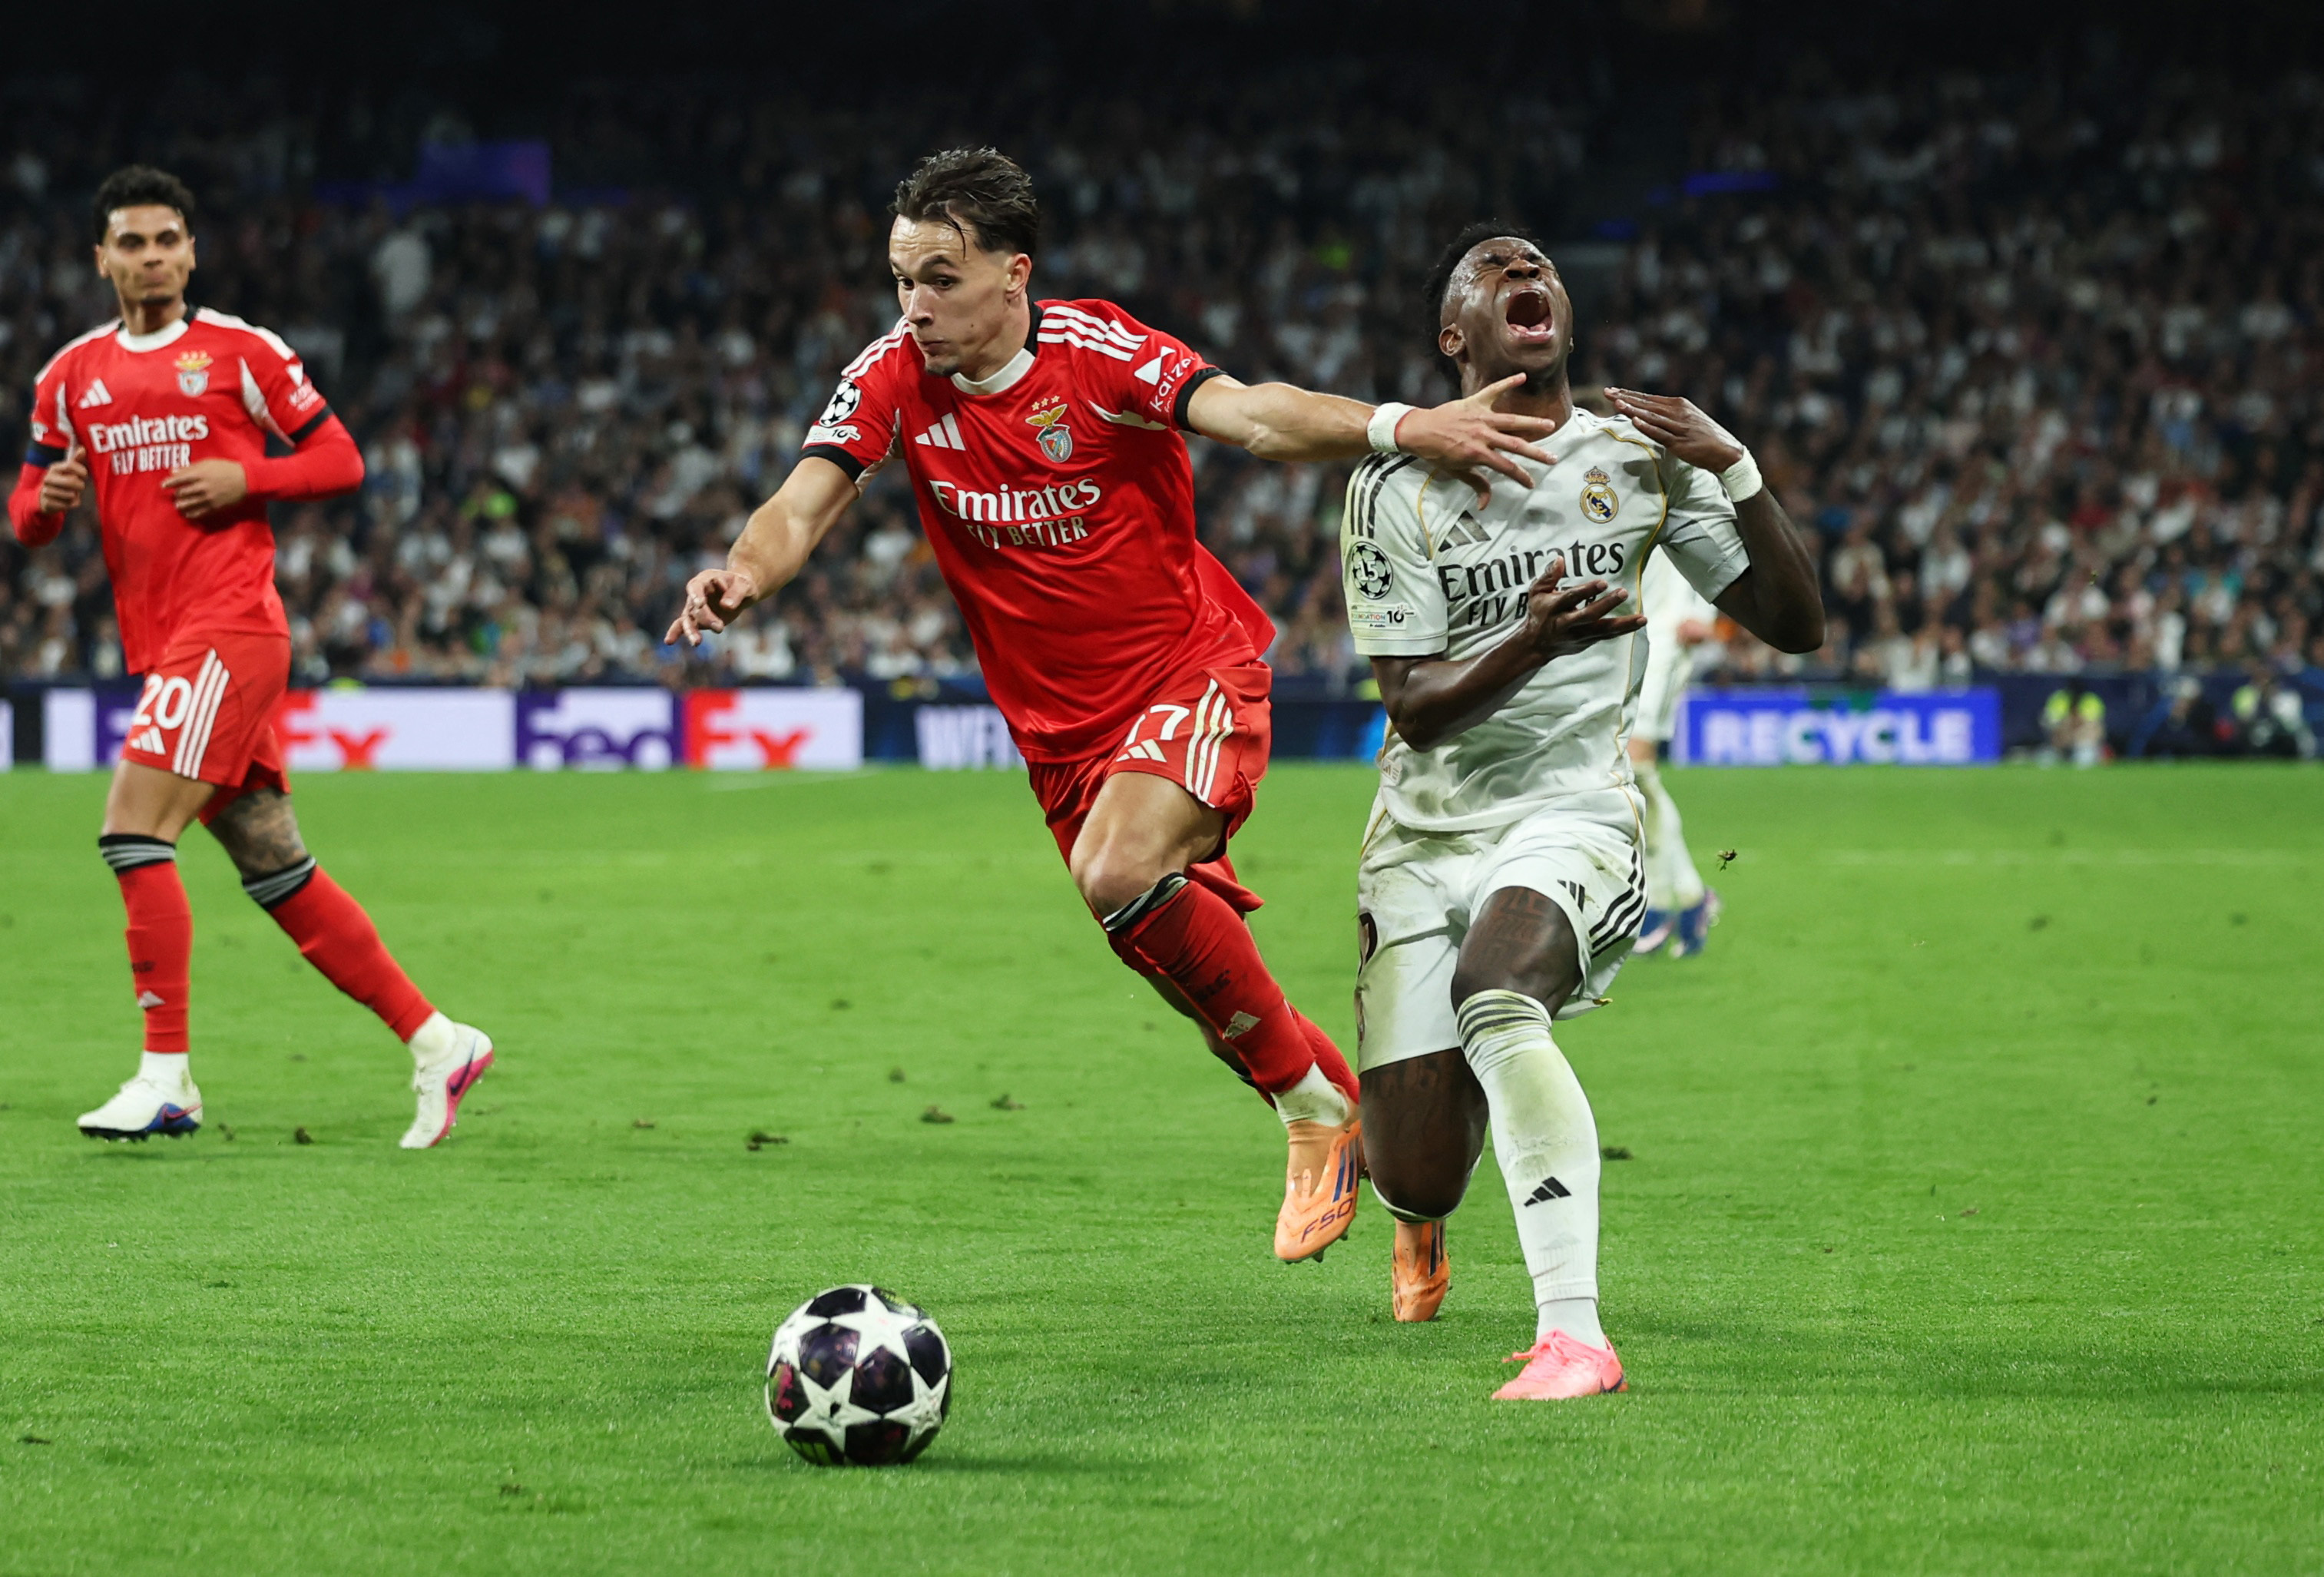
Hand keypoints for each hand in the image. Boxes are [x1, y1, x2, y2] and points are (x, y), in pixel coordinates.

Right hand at [38, 446, 87, 514]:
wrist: (44, 498)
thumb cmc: (61, 481)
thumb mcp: (68, 470)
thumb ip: (76, 460)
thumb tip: (83, 448)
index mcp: (54, 468)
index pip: (70, 465)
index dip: (81, 471)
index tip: (85, 475)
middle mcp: (48, 478)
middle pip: (72, 481)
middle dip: (80, 485)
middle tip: (80, 486)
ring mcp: (46, 490)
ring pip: (71, 495)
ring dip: (75, 495)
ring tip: (71, 493)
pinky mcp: (48, 503)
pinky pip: (68, 505)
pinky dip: (71, 504)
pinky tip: (67, 501)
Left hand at [161, 459, 248, 519]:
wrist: (246, 480)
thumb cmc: (226, 468)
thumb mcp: (208, 463)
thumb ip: (190, 467)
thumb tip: (173, 471)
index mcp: (200, 474)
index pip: (179, 479)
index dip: (169, 483)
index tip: (163, 486)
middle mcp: (202, 487)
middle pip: (182, 493)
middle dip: (177, 494)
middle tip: (175, 495)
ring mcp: (208, 498)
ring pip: (189, 504)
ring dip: (181, 505)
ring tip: (178, 505)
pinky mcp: (215, 506)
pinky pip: (199, 512)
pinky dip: (191, 513)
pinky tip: (188, 513)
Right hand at [666, 566, 761, 645]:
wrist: (741, 592)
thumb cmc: (743, 585)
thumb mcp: (745, 586)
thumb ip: (736, 594)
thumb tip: (727, 606)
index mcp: (706, 579)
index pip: (696, 586)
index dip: (696, 595)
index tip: (700, 604)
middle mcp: (697, 593)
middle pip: (694, 607)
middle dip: (705, 618)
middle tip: (720, 628)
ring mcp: (695, 607)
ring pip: (688, 619)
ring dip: (691, 631)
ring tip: (697, 643)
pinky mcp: (697, 619)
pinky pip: (684, 625)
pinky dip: (676, 632)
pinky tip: (668, 641)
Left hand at [1394, 374, 1558, 506]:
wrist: (1418, 430)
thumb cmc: (1436, 453)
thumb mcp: (1456, 471)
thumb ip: (1476, 484)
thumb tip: (1485, 505)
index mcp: (1477, 454)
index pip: (1505, 467)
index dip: (1521, 477)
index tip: (1532, 483)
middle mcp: (1482, 435)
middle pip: (1515, 445)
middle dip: (1536, 453)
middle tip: (1553, 458)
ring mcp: (1479, 417)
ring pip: (1511, 420)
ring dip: (1531, 423)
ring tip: (1550, 425)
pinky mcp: (1474, 402)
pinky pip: (1493, 390)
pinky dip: (1507, 383)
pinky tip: (1522, 377)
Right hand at [1519, 555, 1646, 660]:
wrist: (1536, 646)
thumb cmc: (1538, 613)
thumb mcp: (1536, 593)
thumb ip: (1548, 577)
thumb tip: (1560, 559)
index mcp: (1553, 608)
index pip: (1571, 598)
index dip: (1587, 591)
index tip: (1603, 582)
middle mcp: (1566, 623)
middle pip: (1588, 616)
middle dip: (1606, 605)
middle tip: (1624, 593)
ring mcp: (1579, 635)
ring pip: (1602, 630)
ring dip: (1623, 624)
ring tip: (1642, 618)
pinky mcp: (1588, 641)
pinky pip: (1607, 635)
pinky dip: (1624, 630)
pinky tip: (1640, 622)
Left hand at [1602, 388, 1743, 472]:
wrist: (1726, 451)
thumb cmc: (1705, 437)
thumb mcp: (1687, 419)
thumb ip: (1669, 415)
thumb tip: (1648, 414)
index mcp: (1679, 405)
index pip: (1648, 398)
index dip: (1630, 394)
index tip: (1613, 390)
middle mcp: (1678, 412)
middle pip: (1646, 404)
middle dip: (1625, 398)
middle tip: (1606, 393)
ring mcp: (1678, 427)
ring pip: (1651, 417)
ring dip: (1633, 410)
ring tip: (1616, 403)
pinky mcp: (1679, 443)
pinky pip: (1660, 434)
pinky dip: (1647, 427)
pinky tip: (1636, 421)